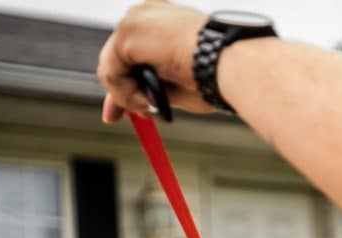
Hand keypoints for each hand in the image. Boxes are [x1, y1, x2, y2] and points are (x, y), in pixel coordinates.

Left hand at [97, 1, 211, 121]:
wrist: (229, 64)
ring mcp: (136, 21)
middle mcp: (147, 15)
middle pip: (117, 58)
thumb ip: (151, 90)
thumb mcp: (176, 85)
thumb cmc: (217, 73)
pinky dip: (125, 94)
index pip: (132, 53)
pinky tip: (148, 100)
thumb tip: (131, 105)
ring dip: (127, 96)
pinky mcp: (128, 33)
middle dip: (118, 92)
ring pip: (111, 68)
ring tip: (150, 107)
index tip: (130, 106)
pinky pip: (111, 73)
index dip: (127, 82)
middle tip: (118, 117)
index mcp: (163, 22)